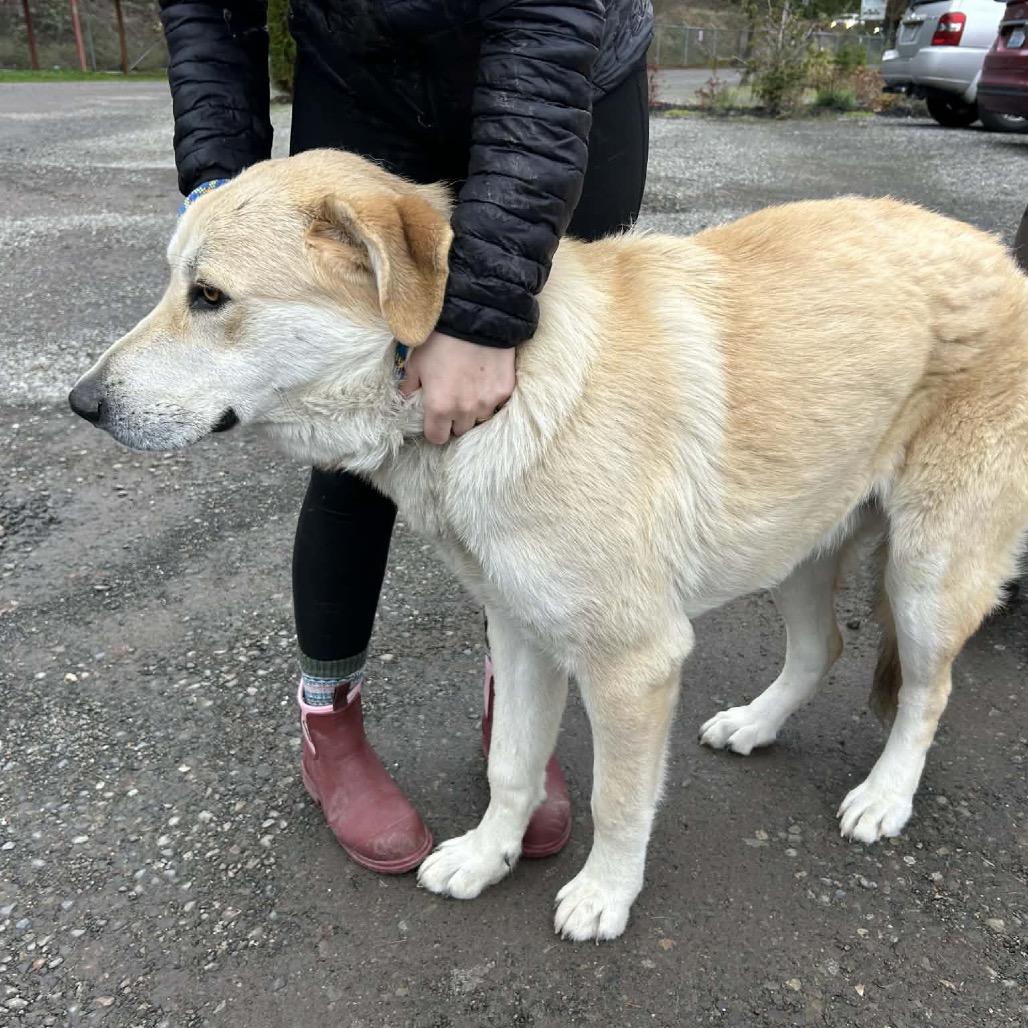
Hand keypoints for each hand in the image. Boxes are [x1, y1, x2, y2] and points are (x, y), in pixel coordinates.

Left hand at [399, 331, 515, 444]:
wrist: (475, 318)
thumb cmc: (440, 340)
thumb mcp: (416, 362)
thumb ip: (410, 385)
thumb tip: (407, 396)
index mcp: (439, 407)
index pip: (437, 438)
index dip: (435, 430)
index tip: (435, 419)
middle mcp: (464, 411)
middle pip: (460, 431)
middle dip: (454, 420)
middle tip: (452, 400)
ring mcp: (487, 403)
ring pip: (480, 419)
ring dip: (474, 410)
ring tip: (470, 389)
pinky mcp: (504, 391)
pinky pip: (496, 405)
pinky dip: (490, 397)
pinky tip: (485, 380)